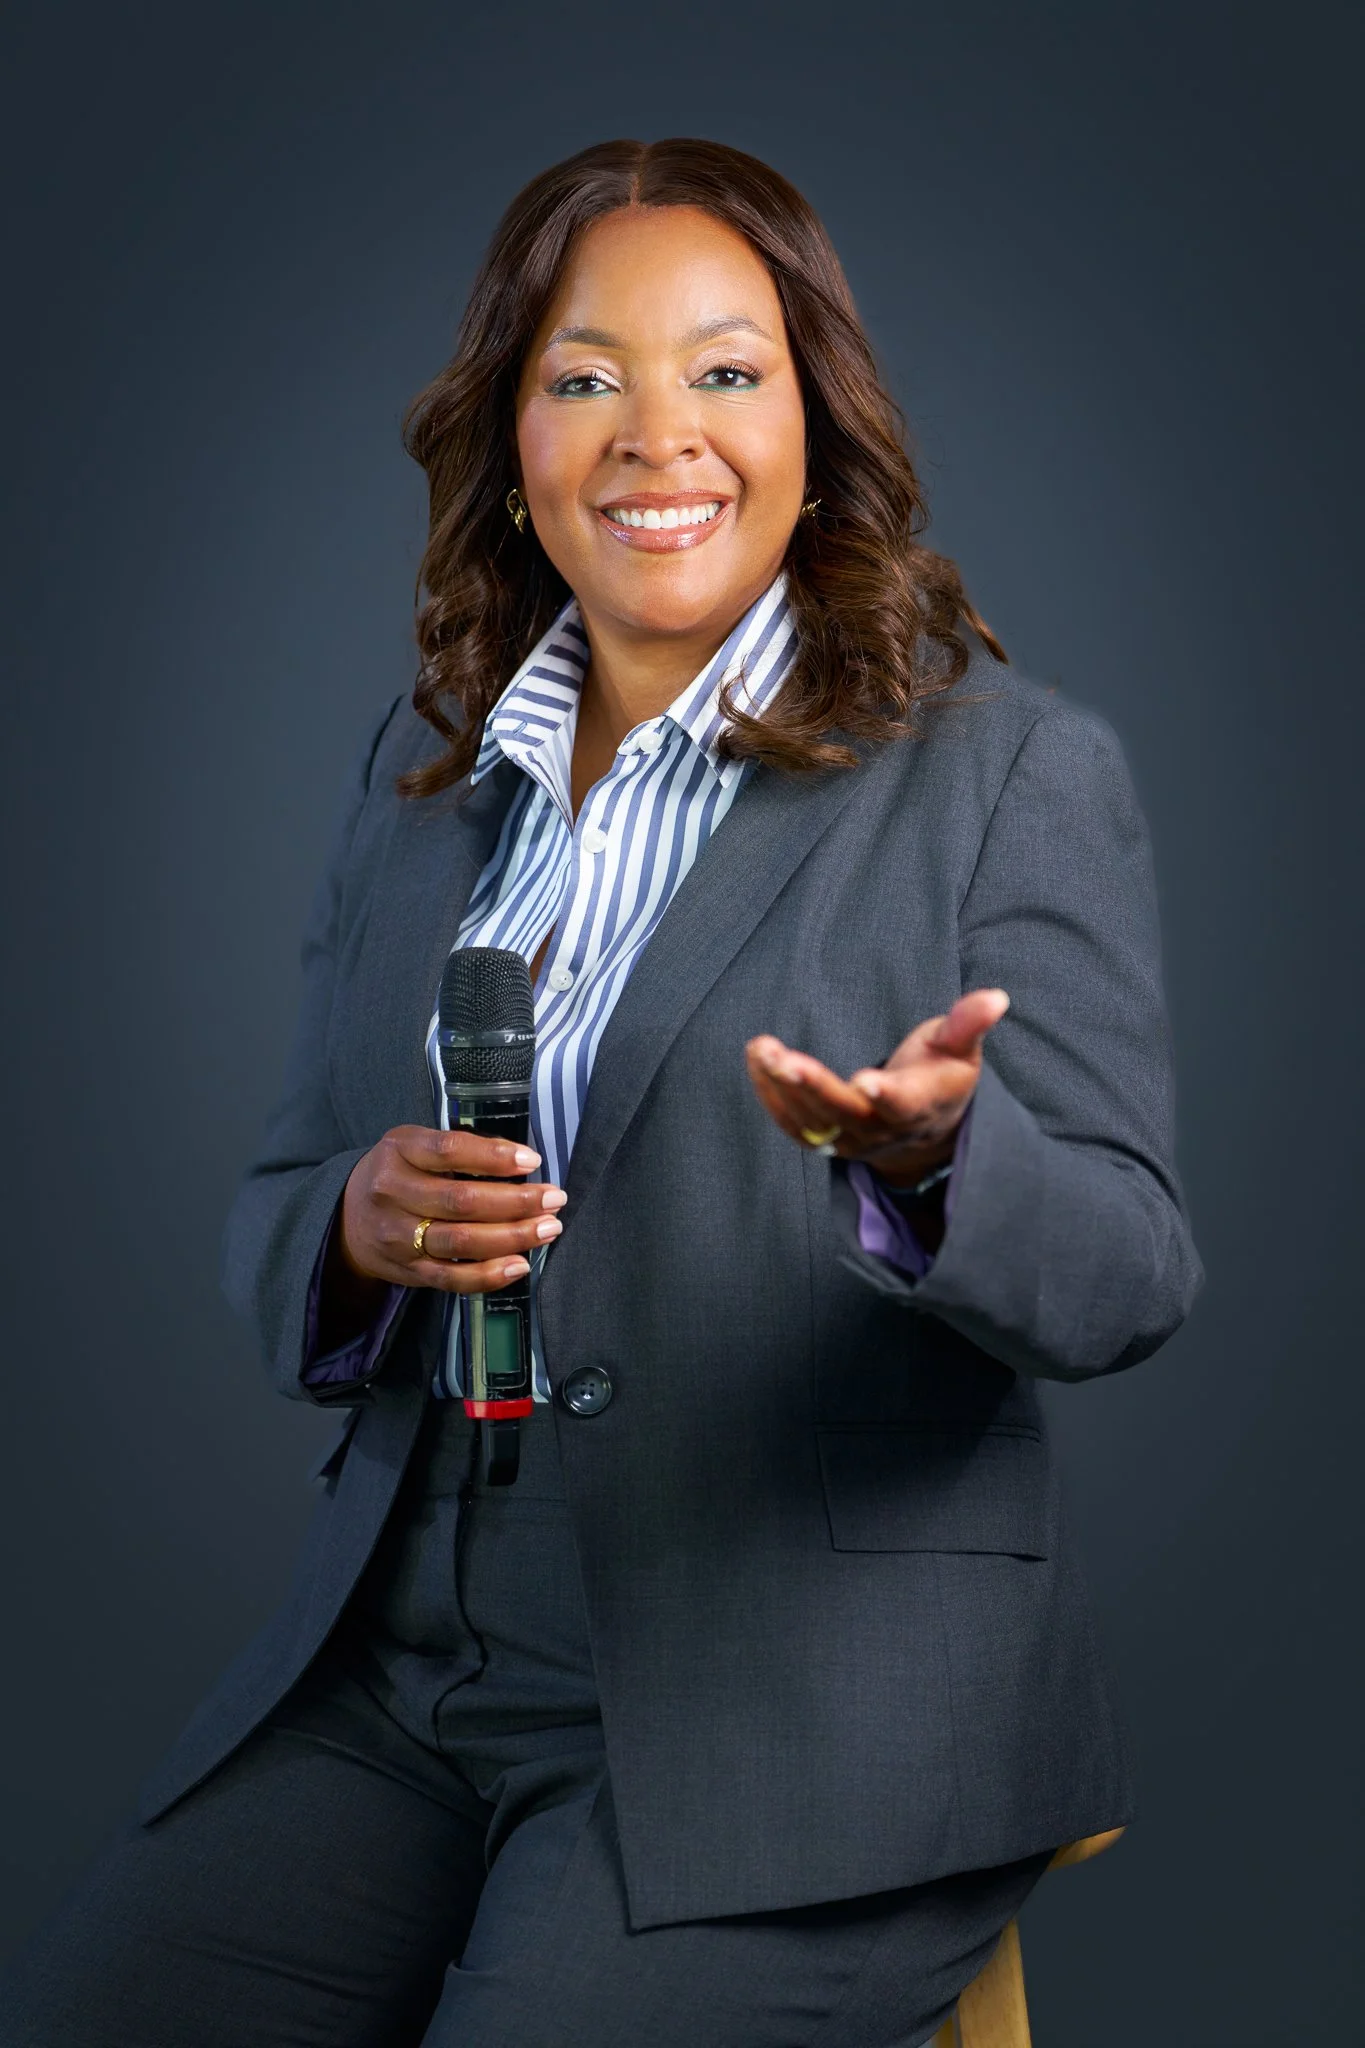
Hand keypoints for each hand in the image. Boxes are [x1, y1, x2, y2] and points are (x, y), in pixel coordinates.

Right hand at [337, 1125, 566, 1295]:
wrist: (347, 1217)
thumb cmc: (399, 1173)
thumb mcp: (416, 1145)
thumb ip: (460, 1148)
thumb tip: (520, 1160)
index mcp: (399, 1151)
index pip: (449, 1151)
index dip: (494, 1157)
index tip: (532, 1161)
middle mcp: (392, 1192)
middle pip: (461, 1200)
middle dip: (516, 1202)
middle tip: (554, 1198)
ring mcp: (397, 1236)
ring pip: (460, 1241)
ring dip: (512, 1236)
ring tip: (547, 1228)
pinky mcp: (407, 1270)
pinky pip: (453, 1278)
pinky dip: (490, 1274)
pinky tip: (520, 1264)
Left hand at [745, 988, 1009, 1188]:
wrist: (925, 1127)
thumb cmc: (941, 1075)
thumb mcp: (960, 1049)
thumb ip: (969, 1023)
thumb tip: (997, 997)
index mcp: (920, 1105)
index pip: (902, 1104)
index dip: (886, 1095)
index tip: (867, 1081)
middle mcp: (883, 1129)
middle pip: (846, 1114)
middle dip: (814, 1087)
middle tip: (784, 1059)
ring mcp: (851, 1141)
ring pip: (814, 1122)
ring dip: (782, 1087)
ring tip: (762, 1049)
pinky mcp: (827, 1141)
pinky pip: (794, 1125)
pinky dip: (770, 1096)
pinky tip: (756, 1061)